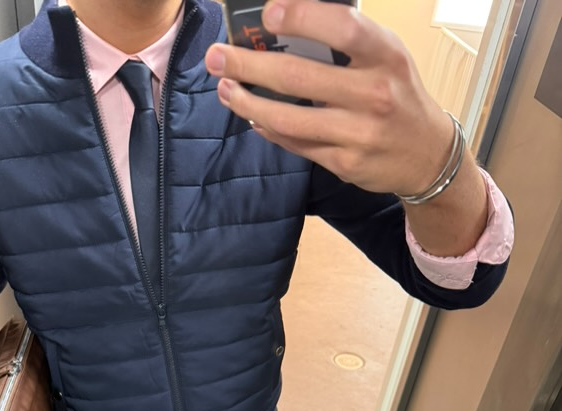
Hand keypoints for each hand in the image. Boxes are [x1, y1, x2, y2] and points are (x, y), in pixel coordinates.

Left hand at [206, 0, 453, 196]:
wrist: (426, 154)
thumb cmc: (397, 93)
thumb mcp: (386, 55)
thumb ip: (346, 40)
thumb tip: (283, 26)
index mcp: (386, 55)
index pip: (342, 28)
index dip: (302, 16)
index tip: (267, 14)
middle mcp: (374, 94)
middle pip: (299, 78)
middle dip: (250, 66)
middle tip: (217, 57)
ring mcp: (358, 133)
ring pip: (290, 119)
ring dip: (249, 103)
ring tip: (225, 90)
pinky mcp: (344, 163)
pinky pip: (297, 144)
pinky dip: (269, 129)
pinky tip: (253, 116)